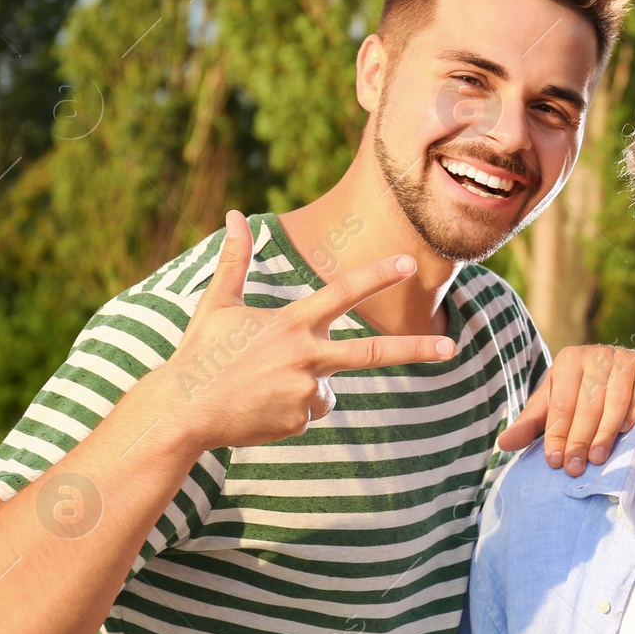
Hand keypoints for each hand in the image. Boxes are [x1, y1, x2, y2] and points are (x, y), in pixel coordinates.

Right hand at [154, 211, 455, 450]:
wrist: (184, 411)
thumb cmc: (200, 353)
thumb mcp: (218, 303)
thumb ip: (235, 259)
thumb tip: (233, 214)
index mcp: (291, 323)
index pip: (343, 292)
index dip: (377, 274)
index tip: (408, 262)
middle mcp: (306, 355)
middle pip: (373, 352)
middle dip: (416, 349)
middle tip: (451, 347)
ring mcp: (306, 390)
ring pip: (330, 386)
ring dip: (307, 384)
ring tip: (265, 385)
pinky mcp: (300, 419)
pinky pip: (311, 410)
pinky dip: (292, 408)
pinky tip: (262, 406)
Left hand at [497, 345, 634, 474]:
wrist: (616, 368)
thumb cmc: (579, 391)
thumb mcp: (552, 404)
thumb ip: (530, 424)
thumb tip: (503, 445)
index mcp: (569, 360)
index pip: (562, 403)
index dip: (557, 434)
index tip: (555, 462)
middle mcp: (596, 354)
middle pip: (588, 403)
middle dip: (580, 439)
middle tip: (576, 467)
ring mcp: (624, 357)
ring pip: (616, 399)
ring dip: (606, 432)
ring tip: (598, 458)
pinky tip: (626, 430)